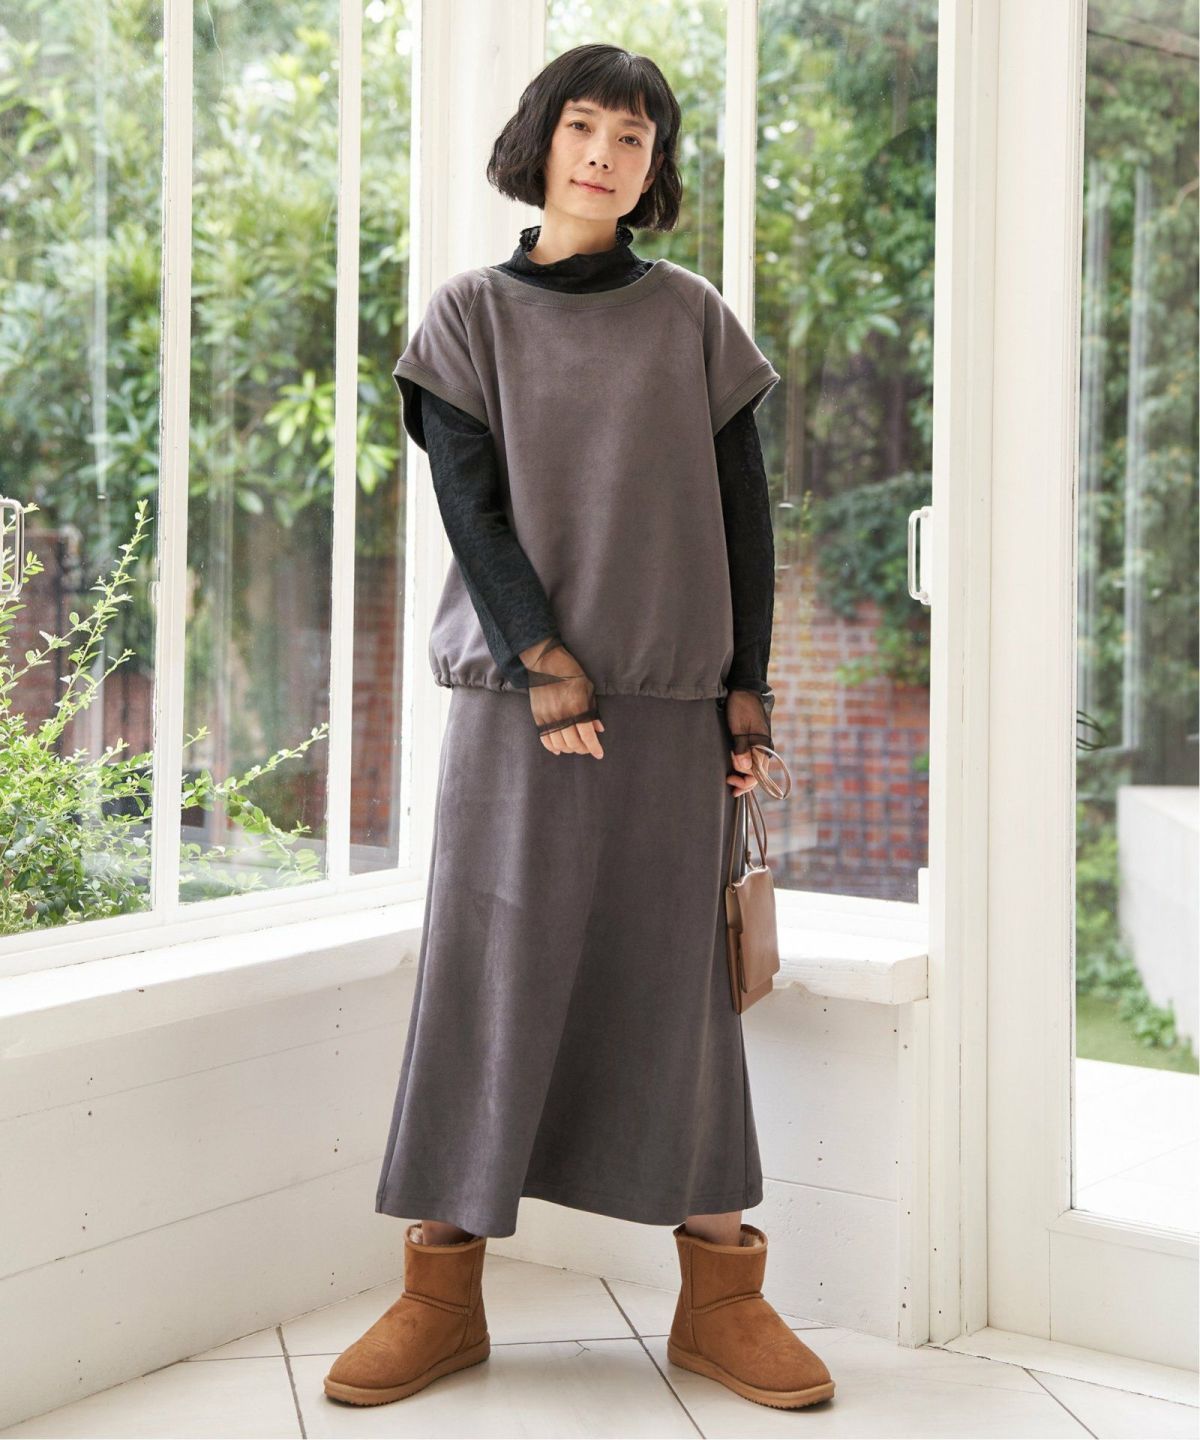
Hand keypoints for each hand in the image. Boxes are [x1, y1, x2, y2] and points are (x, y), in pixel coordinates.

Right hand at [519, 635, 604, 758]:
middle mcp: (562, 715)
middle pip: (573, 743)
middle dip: (583, 749)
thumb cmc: (570, 673)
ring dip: (569, 749)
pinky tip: (559, 749)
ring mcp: (548, 717)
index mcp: (577, 707)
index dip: (594, 748)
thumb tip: (599, 728)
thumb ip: (593, 710)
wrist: (545, 663)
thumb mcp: (588, 688)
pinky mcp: (538, 717)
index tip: (599, 754)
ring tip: (575, 747)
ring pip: (559, 744)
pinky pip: (545, 739)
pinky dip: (552, 747)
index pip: (587, 736)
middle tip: (588, 748)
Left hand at [721, 688, 774, 794]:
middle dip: (743, 781)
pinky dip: (742, 765)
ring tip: (729, 775)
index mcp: (763, 747)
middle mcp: (763, 749)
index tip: (731, 781)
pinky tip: (733, 767)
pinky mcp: (752, 741)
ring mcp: (758, 745)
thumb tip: (743, 768)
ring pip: (753, 767)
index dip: (745, 782)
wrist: (743, 690)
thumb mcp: (739, 727)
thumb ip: (742, 748)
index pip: (758, 775)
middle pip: (756, 774)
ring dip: (742, 773)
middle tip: (728, 781)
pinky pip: (749, 758)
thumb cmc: (741, 707)